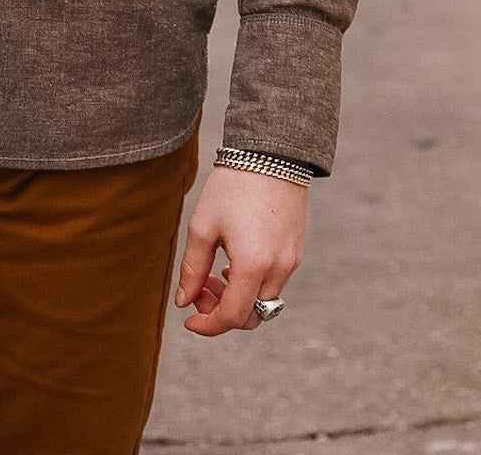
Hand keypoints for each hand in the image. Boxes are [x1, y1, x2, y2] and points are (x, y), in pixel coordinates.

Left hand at [174, 166, 306, 335]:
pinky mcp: (295, 253)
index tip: (188, 319)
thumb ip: (192, 268)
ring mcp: (291, 262)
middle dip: (222, 313)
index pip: (231, 316)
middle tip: (200, 291)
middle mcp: (278, 270)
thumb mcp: (203, 226)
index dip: (207, 325)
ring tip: (216, 274)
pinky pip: (274, 284)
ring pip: (264, 303)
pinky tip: (235, 264)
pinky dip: (253, 285)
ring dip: (238, 299)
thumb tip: (184, 301)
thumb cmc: (232, 187)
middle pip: (251, 317)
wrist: (271, 155)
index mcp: (253, 265)